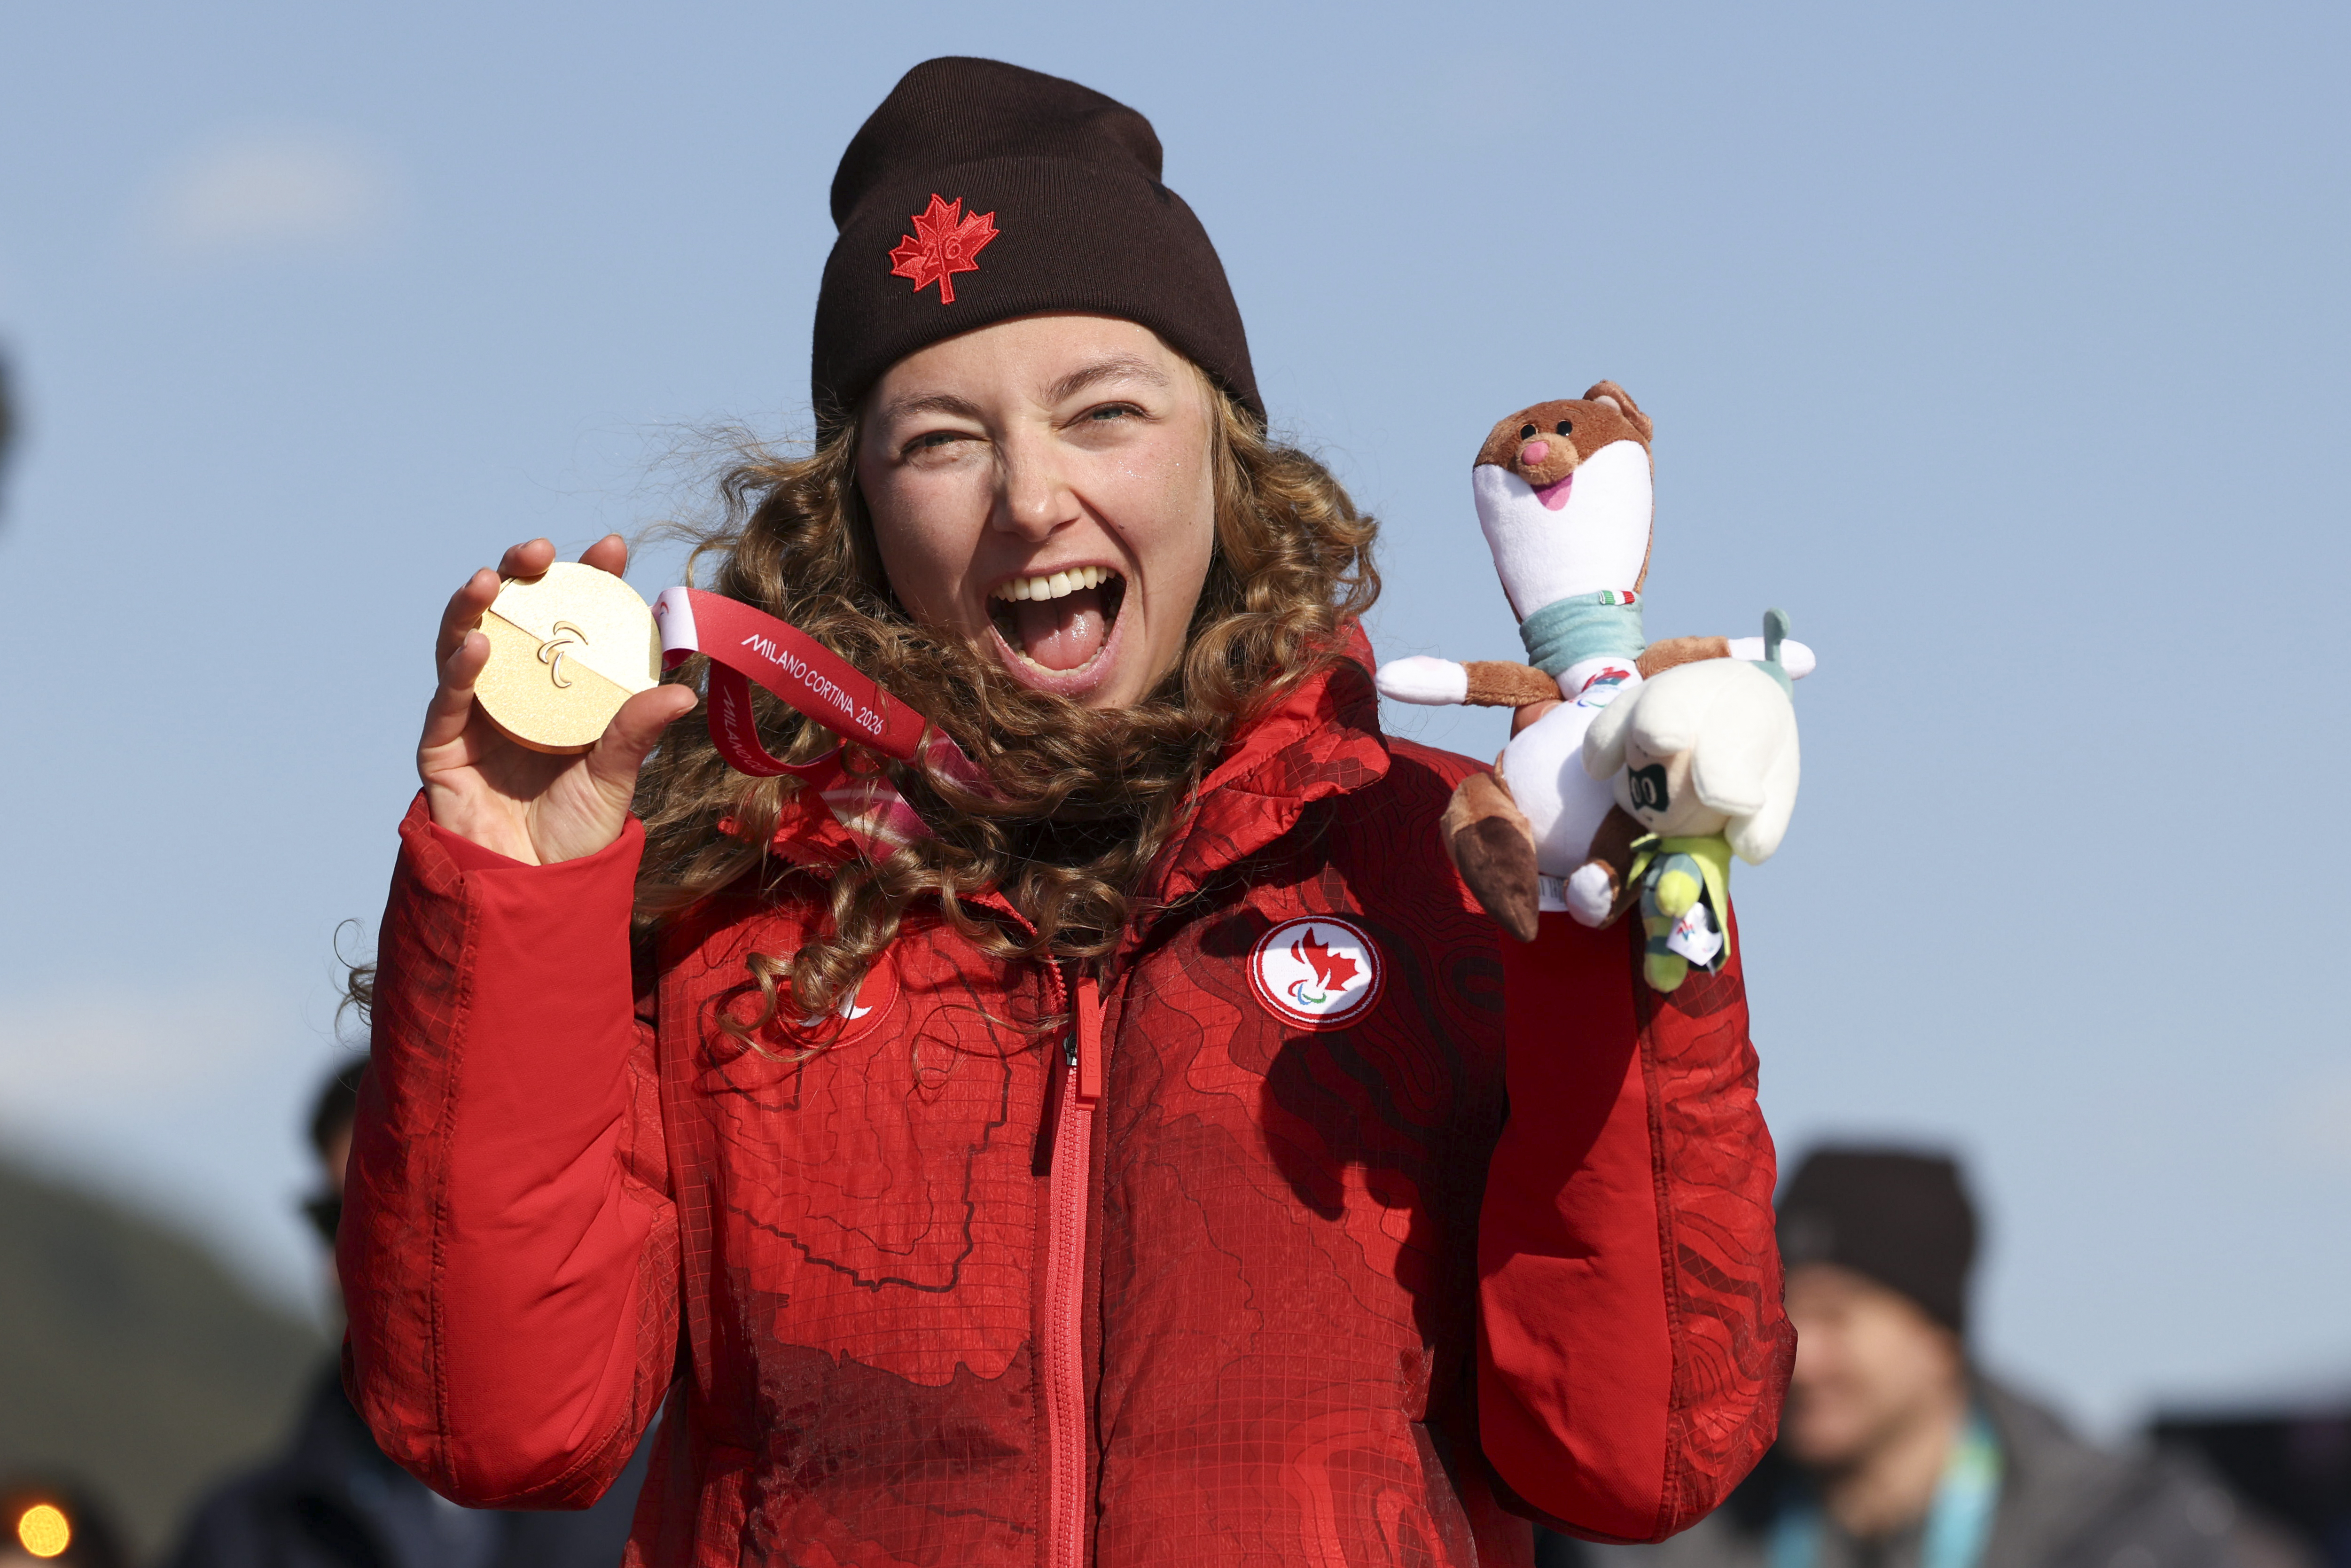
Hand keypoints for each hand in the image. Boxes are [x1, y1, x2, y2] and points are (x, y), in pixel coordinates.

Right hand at [418, 535, 699, 864]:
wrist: (538, 890)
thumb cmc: (577, 831)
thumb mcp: (615, 776)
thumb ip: (636, 732)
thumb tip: (684, 689)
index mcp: (559, 692)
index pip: (571, 624)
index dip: (586, 582)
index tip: (609, 547)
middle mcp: (514, 695)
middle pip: (511, 620)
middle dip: (519, 576)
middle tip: (538, 550)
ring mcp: (473, 717)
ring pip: (464, 645)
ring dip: (474, 608)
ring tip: (492, 579)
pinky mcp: (442, 749)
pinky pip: (447, 703)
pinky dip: (458, 672)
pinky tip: (475, 646)